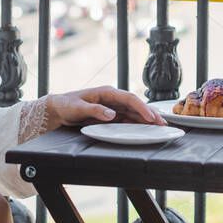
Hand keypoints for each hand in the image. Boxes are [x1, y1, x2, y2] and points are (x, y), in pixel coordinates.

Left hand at [46, 86, 166, 128]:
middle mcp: (113, 99)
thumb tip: (112, 114)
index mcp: (107, 93)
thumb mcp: (78, 108)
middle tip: (163, 124)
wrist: (58, 110)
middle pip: (136, 105)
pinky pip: (128, 120)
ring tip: (161, 127)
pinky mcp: (112, 117)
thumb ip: (94, 110)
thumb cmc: (67, 105)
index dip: (142, 107)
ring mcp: (113, 108)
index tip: (151, 117)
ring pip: (134, 113)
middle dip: (150, 114)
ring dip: (147, 120)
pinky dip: (138, 124)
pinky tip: (147, 130)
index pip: (129, 98)